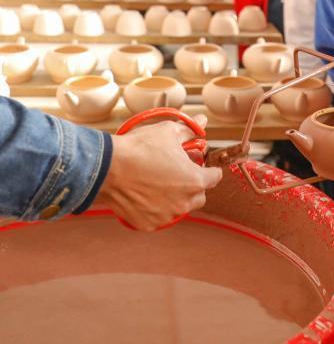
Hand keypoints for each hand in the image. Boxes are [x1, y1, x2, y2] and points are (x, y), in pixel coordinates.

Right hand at [95, 115, 221, 231]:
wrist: (105, 169)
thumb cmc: (139, 149)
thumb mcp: (169, 132)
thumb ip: (190, 129)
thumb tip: (202, 121)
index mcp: (195, 181)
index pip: (215, 177)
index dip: (208, 168)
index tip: (199, 163)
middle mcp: (184, 202)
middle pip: (199, 195)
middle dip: (193, 184)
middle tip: (177, 172)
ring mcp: (167, 215)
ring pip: (180, 207)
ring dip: (175, 197)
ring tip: (159, 182)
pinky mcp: (149, 224)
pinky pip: (160, 216)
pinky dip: (156, 208)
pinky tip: (145, 194)